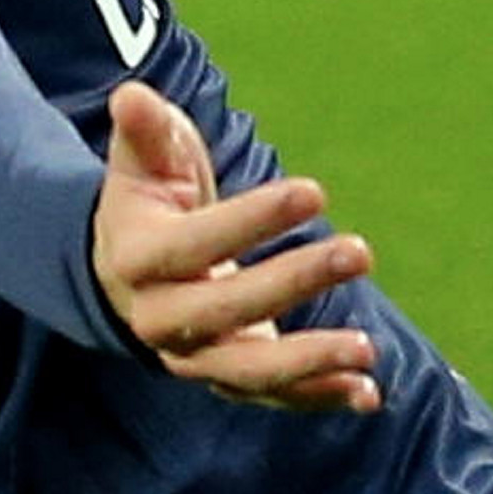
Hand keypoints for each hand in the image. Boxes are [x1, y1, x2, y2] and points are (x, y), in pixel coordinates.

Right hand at [94, 81, 380, 412]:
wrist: (123, 278)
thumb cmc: (147, 204)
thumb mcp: (144, 163)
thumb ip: (146, 133)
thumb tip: (133, 96)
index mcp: (135, 258)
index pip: (195, 244)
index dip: (253, 221)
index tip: (315, 192)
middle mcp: (159, 319)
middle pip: (225, 311)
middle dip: (294, 283)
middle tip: (360, 251)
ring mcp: (192, 357)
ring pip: (248, 372)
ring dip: (309, 363)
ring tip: (367, 348)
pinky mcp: (225, 378)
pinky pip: (272, 396)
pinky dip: (319, 397)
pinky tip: (368, 392)